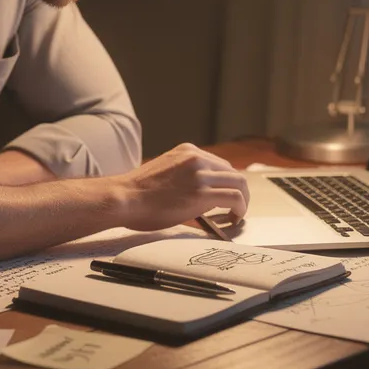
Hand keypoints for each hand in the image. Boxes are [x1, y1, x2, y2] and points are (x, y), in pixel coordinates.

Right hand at [109, 143, 249, 232]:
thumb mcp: (164, 171)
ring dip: (243, 200)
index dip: (227, 181)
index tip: (227, 193)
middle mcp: (197, 158)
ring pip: (239, 183)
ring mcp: (201, 175)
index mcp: (187, 151)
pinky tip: (235, 217)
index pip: (219, 164)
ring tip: (238, 213)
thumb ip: (184, 175)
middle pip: (232, 172)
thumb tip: (199, 193)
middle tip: (237, 205)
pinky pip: (234, 198)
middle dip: (239, 190)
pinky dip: (241, 208)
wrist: (125, 198)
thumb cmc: (137, 192)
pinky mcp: (202, 194)